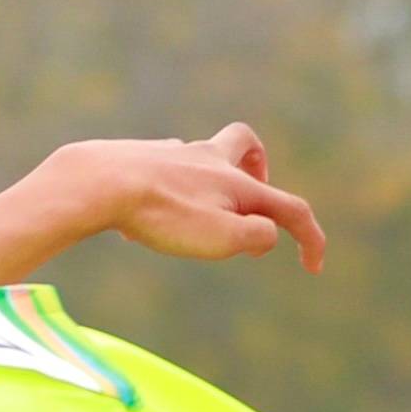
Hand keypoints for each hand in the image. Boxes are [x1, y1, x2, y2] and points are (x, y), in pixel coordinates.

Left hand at [67, 126, 326, 270]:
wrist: (98, 182)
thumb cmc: (161, 215)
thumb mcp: (221, 238)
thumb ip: (257, 236)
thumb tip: (266, 233)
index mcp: (236, 181)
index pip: (290, 208)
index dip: (311, 238)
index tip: (312, 268)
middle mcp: (208, 158)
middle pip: (244, 143)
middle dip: (258, 168)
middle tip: (253, 198)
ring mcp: (172, 155)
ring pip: (200, 157)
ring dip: (208, 186)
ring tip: (192, 223)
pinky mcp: (140, 159)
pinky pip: (163, 171)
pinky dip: (169, 192)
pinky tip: (147, 219)